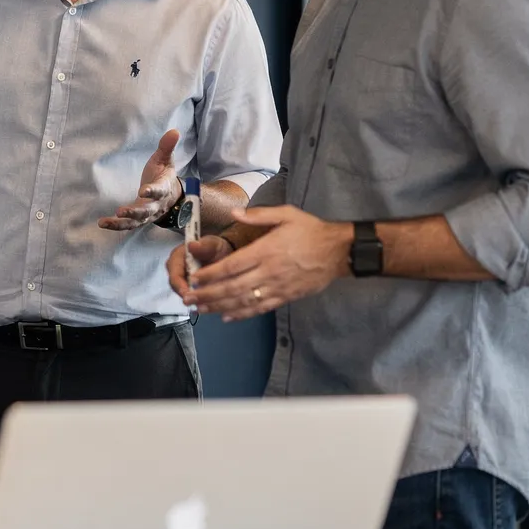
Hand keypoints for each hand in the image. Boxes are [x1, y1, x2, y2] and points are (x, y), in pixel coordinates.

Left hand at [99, 129, 182, 230]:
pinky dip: (115, 225)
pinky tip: (102, 223)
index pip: (159, 190)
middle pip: (147, 211)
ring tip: (105, 222)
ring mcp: (147, 214)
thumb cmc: (164, 176)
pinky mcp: (138, 220)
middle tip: (122, 211)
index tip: (143, 190)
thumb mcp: (165, 160)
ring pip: (135, 221)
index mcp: (163, 189)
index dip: (152, 191)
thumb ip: (167, 147)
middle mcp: (156, 205)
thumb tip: (174, 131)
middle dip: (135, 212)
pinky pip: (127, 225)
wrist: (171, 198)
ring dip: (121, 223)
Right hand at [167, 235, 234, 302]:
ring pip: (184, 293)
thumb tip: (191, 245)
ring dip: (193, 299)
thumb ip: (203, 246)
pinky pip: (192, 297)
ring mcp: (182, 280)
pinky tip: (207, 303)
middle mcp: (176, 269)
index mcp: (177, 257)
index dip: (180, 286)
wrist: (224, 254)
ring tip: (204, 304)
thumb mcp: (213, 245)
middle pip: (176, 286)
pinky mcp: (190, 288)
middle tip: (198, 302)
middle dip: (187, 295)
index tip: (189, 294)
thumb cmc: (216, 248)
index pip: (174, 274)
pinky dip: (199, 301)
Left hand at [182, 206, 350, 321]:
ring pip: (243, 301)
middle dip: (208, 294)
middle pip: (232, 287)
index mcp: (266, 250)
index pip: (232, 266)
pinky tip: (226, 316)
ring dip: (219, 306)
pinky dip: (242, 314)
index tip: (194, 278)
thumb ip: (259, 214)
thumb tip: (233, 212)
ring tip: (200, 309)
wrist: (339, 251)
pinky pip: (260, 308)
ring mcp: (277, 287)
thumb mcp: (287, 214)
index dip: (211, 274)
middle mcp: (268, 271)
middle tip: (188, 298)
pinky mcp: (286, 297)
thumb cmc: (311, 230)